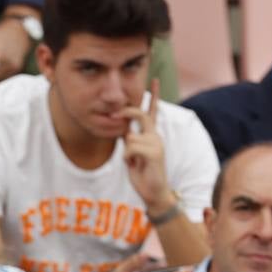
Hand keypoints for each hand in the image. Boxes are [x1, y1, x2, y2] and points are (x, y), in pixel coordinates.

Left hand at [119, 80, 172, 215]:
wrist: (153, 191)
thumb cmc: (142, 173)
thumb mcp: (133, 153)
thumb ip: (130, 140)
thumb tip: (123, 130)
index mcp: (151, 135)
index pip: (152, 112)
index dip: (153, 96)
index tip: (154, 80)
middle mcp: (155, 135)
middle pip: (140, 114)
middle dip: (127, 112)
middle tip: (115, 113)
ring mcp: (156, 143)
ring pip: (130, 137)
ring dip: (127, 153)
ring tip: (135, 163)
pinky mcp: (154, 152)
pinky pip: (131, 148)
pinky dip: (128, 158)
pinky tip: (136, 166)